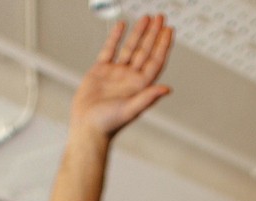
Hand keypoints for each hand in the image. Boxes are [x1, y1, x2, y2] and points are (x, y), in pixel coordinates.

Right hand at [70, 16, 173, 139]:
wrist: (87, 127)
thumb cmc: (109, 124)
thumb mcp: (131, 110)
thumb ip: (148, 97)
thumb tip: (167, 89)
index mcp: (140, 85)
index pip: (155, 60)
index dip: (163, 45)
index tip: (169, 30)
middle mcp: (130, 77)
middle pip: (145, 50)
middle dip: (153, 33)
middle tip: (160, 17)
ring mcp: (116, 73)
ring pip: (130, 47)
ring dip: (139, 32)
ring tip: (146, 17)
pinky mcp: (100, 70)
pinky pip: (110, 49)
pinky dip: (115, 37)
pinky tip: (121, 25)